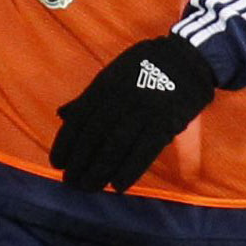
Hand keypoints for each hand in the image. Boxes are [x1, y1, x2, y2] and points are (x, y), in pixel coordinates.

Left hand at [49, 33, 217, 193]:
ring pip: (116, 146)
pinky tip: (117, 186)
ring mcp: (143, 110)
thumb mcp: (113, 74)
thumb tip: (62, 115)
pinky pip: (144, 150)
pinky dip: (129, 170)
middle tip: (71, 182)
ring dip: (99, 170)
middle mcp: (120, 98)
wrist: (188, 58)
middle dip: (80, 162)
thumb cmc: (145, 68)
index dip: (65, 144)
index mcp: (105, 85)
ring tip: (89, 187)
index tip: (57, 163)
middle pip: (94, 136)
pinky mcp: (165, 122)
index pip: (78, 119)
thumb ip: (89, 97)